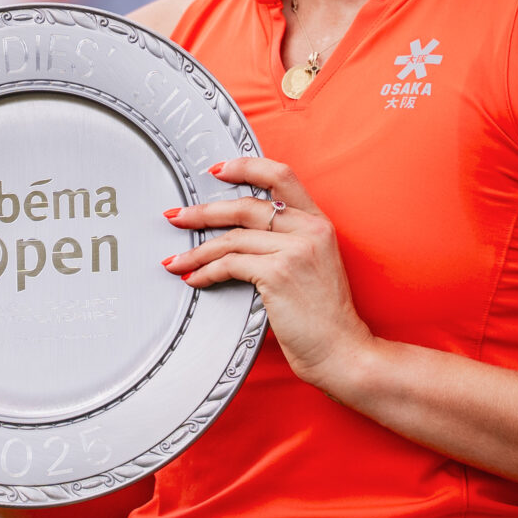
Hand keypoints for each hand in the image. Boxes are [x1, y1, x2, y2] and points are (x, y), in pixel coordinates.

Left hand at [161, 157, 374, 395]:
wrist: (342, 349)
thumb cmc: (324, 316)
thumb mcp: (314, 265)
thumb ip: (287, 243)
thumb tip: (238, 236)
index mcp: (318, 223)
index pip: (281, 176)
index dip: (246, 167)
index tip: (217, 170)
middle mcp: (309, 230)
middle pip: (245, 206)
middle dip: (204, 213)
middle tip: (177, 218)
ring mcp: (295, 250)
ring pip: (232, 239)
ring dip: (197, 251)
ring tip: (175, 260)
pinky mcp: (278, 273)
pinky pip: (230, 265)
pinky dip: (206, 272)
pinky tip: (194, 279)